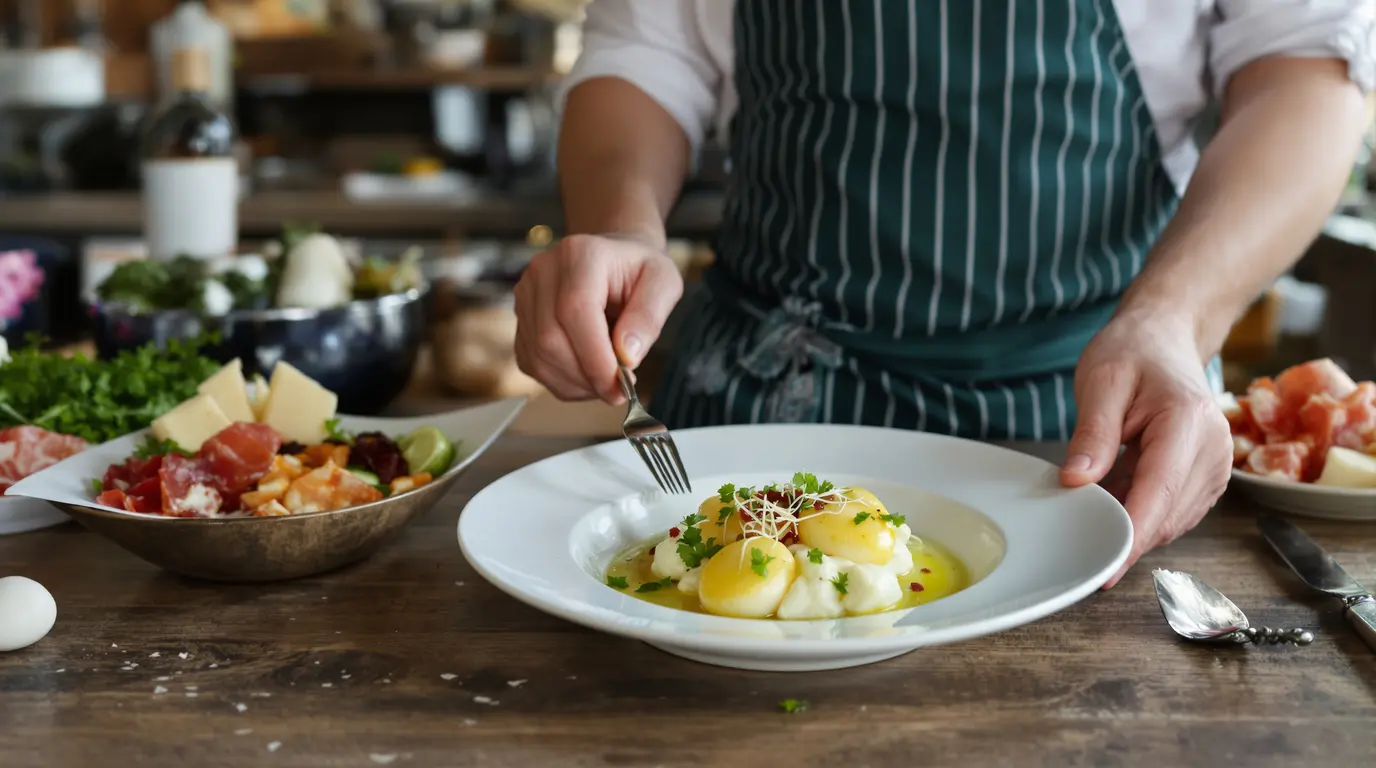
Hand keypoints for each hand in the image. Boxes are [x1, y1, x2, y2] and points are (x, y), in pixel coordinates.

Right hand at [514, 234, 682, 403]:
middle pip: (550, 339)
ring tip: (605, 380)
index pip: (574, 311)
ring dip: (575, 383)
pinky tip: (586, 375)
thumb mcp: (664, 284)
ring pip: (538, 357)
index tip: (620, 385)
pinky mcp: (521, 319)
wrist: (615, 258)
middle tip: (618, 389)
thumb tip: (627, 356)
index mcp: (581, 255)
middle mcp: (544, 272)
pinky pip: (532, 362)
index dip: (594, 357)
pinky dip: (561, 381)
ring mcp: (527, 296)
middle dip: (586, 377)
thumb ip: (648, 318)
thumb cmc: (639, 269)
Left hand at [1059, 310, 1232, 587]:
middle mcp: (1214, 448)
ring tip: (1092, 502)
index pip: (1159, 492)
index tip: (1105, 567)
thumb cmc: (1132, 352)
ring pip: (1172, 521)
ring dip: (1131, 524)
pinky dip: (1141, 512)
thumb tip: (1075, 483)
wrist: (1164, 337)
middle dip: (1124, 535)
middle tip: (1075, 540)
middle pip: (1168, 515)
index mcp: (1188, 421)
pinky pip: (1173, 512)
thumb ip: (1091, 435)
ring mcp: (1216, 466)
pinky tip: (1113, 495)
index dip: (1132, 535)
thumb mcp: (1100, 382)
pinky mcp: (1208, 477)